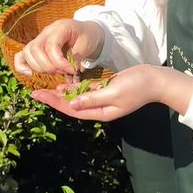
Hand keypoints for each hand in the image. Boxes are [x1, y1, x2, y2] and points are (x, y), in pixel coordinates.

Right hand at [14, 18, 104, 76]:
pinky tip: (30, 74)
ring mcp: (39, 39)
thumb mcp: (88, 44)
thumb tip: (68, 68)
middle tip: (62, 72)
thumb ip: (77, 55)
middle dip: (48, 66)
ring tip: (54, 72)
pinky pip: (21, 56)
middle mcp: (46, 32)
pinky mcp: (36, 47)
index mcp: (60, 28)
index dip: (59, 62)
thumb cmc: (87, 38)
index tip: (72, 70)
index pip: (51, 46)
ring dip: (39, 67)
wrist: (87, 32)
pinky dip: (21, 65)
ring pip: (27, 53)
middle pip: (35, 49)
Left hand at [32, 64, 192, 120]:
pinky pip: (86, 93)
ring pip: (77, 99)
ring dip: (61, 95)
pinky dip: (74, 89)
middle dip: (53, 100)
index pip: (71, 109)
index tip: (38, 95)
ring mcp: (103, 101)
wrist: (156, 80)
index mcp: (100, 112)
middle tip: (35, 93)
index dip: (53, 103)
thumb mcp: (114, 92)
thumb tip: (71, 104)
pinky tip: (65, 85)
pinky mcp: (107, 92)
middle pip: (71, 106)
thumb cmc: (137, 86)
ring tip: (45, 90)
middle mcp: (99, 109)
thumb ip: (92, 98)